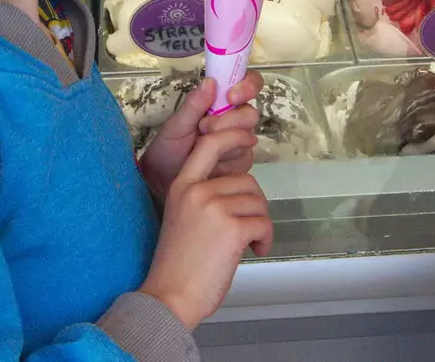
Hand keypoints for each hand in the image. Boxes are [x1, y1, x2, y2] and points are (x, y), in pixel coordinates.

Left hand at [139, 74, 261, 203]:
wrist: (163, 178)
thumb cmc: (169, 146)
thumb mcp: (176, 124)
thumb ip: (194, 104)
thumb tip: (210, 81)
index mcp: (222, 102)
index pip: (249, 83)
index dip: (247, 86)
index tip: (231, 97)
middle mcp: (236, 120)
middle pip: (251, 114)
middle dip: (229, 121)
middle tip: (204, 128)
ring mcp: (240, 141)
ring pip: (247, 138)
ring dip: (223, 143)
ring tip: (200, 147)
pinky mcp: (241, 163)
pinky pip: (243, 160)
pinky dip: (224, 161)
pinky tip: (210, 163)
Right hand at [140, 127, 273, 329]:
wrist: (169, 298)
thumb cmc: (178, 265)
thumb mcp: (183, 217)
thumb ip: (204, 196)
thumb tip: (239, 188)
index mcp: (182, 186)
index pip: (209, 145)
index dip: (232, 136)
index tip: (248, 138)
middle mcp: (197, 192)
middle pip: (246, 181)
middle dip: (254, 205)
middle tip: (248, 228)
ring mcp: (214, 208)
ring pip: (257, 202)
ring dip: (260, 224)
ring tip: (248, 243)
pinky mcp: (232, 229)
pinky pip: (264, 223)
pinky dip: (265, 238)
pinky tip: (254, 251)